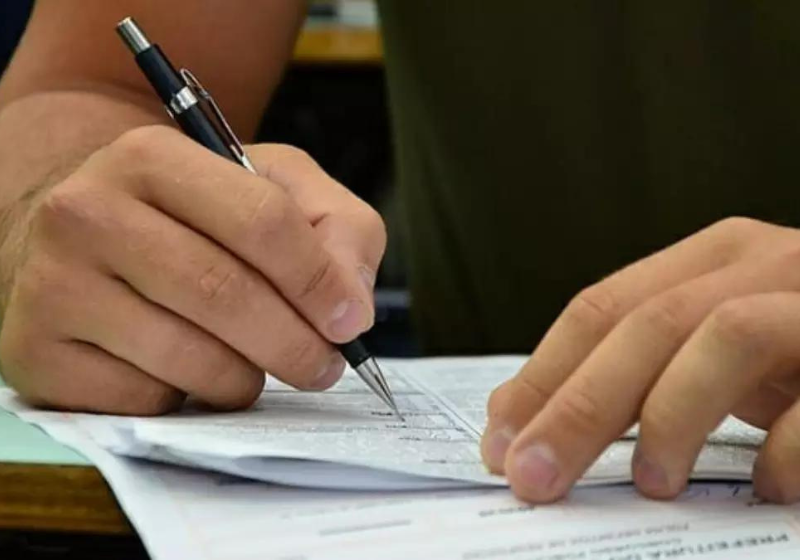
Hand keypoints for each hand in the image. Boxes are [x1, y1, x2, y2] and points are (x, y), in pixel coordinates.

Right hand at [0, 125, 384, 413]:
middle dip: (295, 345)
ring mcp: (53, 285)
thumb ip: (335, 228)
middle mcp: (87, 212)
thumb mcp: (272, 188)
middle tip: (323, 367)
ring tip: (253, 365)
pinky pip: (144, 401)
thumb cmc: (191, 216)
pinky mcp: (37, 353)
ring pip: (187, 358)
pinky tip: (184, 372)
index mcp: (152, 157)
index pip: (261, 221)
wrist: (81, 238)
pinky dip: (185, 399)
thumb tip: (350, 307)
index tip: (348, 321)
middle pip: (224, 294)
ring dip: (244, 378)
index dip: (318, 281)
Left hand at [481, 217, 799, 503]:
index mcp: (707, 259)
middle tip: (535, 478)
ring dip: (673, 414)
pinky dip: (789, 447)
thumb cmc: (799, 353)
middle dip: (578, 407)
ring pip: (726, 335)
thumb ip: (634, 369)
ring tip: (651, 483)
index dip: (541, 376)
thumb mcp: (708, 349)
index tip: (501, 443)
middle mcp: (761, 264)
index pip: (599, 309)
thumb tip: (522, 419)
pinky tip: (768, 488)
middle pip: (646, 326)